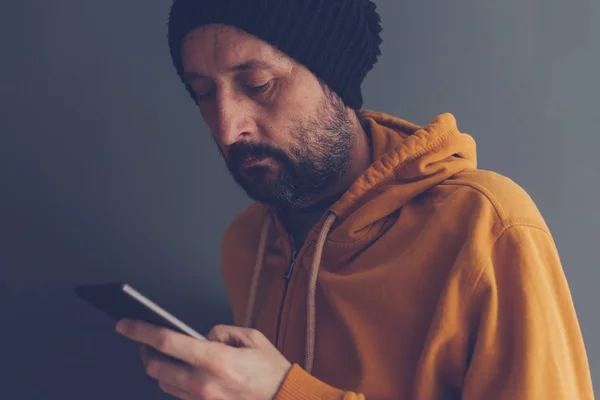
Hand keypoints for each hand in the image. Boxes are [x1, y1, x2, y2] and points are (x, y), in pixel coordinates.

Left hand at [116, 320, 291, 399]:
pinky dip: (173, 382)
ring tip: (163, 356)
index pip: (166, 342)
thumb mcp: (252, 338)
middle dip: (144, 351)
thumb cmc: (271, 371)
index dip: (140, 330)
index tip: (125, 324)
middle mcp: (203, 383)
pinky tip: (181, 372)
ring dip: (158, 368)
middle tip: (144, 342)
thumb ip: (222, 331)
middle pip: (155, 367)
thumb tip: (203, 336)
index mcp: (215, 359)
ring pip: (163, 384)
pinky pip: (178, 396)